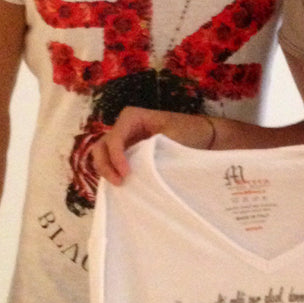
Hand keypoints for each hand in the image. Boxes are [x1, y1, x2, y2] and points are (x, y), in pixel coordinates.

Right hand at [91, 107, 212, 184]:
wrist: (201, 133)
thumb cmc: (188, 130)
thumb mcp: (173, 137)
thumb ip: (153, 150)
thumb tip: (138, 168)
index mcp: (132, 116)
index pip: (115, 138)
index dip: (117, 156)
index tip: (127, 173)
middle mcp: (124, 127)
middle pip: (102, 146)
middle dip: (105, 165)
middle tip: (119, 182)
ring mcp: (125, 140)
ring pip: (103, 155)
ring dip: (107, 170)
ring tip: (120, 185)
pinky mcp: (128, 152)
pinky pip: (112, 162)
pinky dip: (113, 172)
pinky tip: (122, 184)